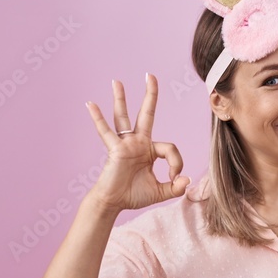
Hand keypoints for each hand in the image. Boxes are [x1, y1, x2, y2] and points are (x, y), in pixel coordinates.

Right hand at [85, 73, 189, 211]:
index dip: (176, 163)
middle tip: (150, 75)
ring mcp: (125, 144)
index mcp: (150, 150)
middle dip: (150, 95)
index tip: (174, 178)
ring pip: (123, 117)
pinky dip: (97, 118)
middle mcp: (138, 143)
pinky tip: (90, 104)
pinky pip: (105, 131)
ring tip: (117, 81)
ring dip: (120, 99)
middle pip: (146, 114)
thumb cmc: (134, 195)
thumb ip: (175, 187)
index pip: (170, 149)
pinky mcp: (114, 149)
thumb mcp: (160, 192)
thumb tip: (186, 180)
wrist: (114, 203)